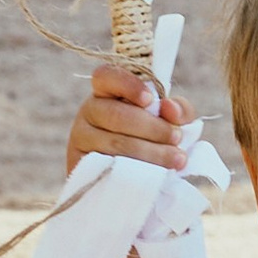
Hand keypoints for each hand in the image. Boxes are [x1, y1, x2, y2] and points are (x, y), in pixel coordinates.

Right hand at [67, 64, 198, 179]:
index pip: (106, 76)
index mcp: (107, 92)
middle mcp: (89, 111)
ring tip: (177, 160)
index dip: (128, 85)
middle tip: (177, 138)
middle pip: (116, 115)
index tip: (151, 100)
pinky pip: (107, 168)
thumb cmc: (151, 140)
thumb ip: (177, 110)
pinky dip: (133, 172)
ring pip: (114, 144)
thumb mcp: (167, 120)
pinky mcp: (80, 166)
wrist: (130, 181)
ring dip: (151, 152)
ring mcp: (81, 139)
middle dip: (152, 127)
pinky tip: (154, 176)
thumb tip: (170, 108)